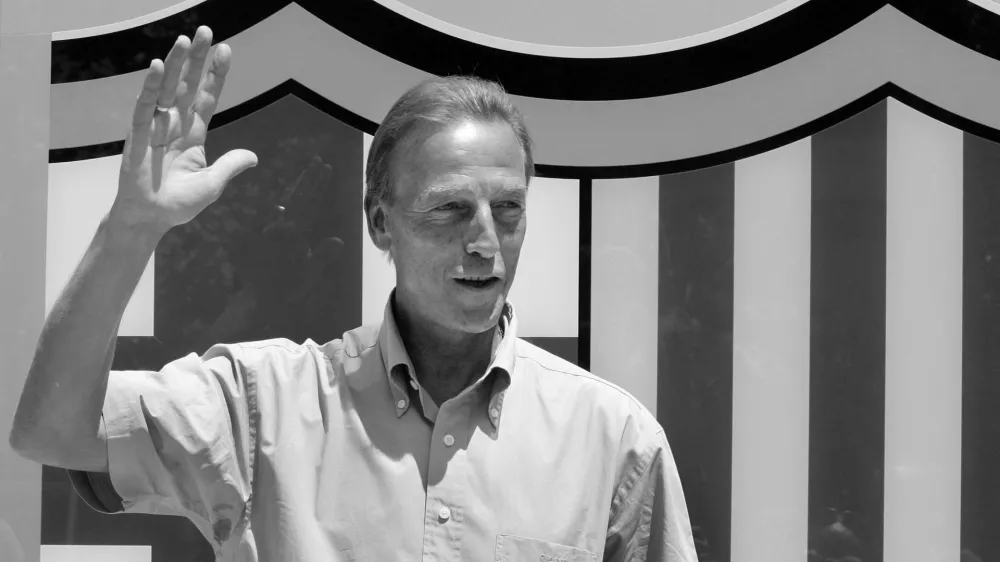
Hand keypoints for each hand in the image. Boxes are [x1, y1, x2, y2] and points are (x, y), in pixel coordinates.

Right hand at [110, 26, 257, 233]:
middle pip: (187, 85)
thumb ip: (229, 166)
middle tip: (205, 31)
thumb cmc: (178, 204)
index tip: (226, 50)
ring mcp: (155, 127)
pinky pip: (144, 106)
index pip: (207, 98)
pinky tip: (156, 67)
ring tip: (184, 39)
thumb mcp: (212, 184)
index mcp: (194, 135)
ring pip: (167, 89)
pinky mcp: (137, 135)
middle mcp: (175, 125)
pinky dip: (149, 86)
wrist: (149, 219)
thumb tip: (253, 156)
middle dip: (196, 59)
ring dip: (174, 64)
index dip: (215, 75)